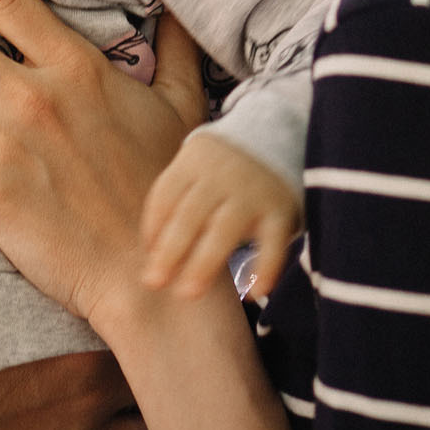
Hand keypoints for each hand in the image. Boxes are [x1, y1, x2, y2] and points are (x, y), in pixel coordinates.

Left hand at [141, 133, 301, 299]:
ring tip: (188, 293)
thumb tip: (151, 252)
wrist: (276, 136)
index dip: (152, 228)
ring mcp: (252, 193)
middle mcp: (220, 176)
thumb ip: (174, 200)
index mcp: (192, 162)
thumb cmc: (221, 166)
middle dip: (170, 251)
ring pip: (224, 231)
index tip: (148, 257)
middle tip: (154, 282)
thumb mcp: (194, 167)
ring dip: (204, 264)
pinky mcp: (281, 210)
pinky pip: (273, 244)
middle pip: (189, 216)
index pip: (164, 197)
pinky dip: (265, 269)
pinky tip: (253, 293)